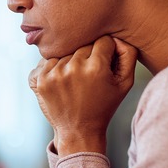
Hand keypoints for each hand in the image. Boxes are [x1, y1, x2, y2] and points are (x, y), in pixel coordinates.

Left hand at [29, 36, 137, 155]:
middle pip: (83, 45)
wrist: (78, 131)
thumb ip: (128, 55)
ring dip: (71, 61)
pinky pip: (48, 60)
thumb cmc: (104, 106)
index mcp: (96, 68)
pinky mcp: (39, 78)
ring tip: (76, 81)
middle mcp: (73, 68)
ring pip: (65, 51)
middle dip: (89, 57)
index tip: (105, 65)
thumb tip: (118, 36)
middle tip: (90, 77)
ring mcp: (54, 73)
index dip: (107, 52)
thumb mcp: (125, 83)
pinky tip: (63, 82)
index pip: (103, 41)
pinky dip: (55, 67)